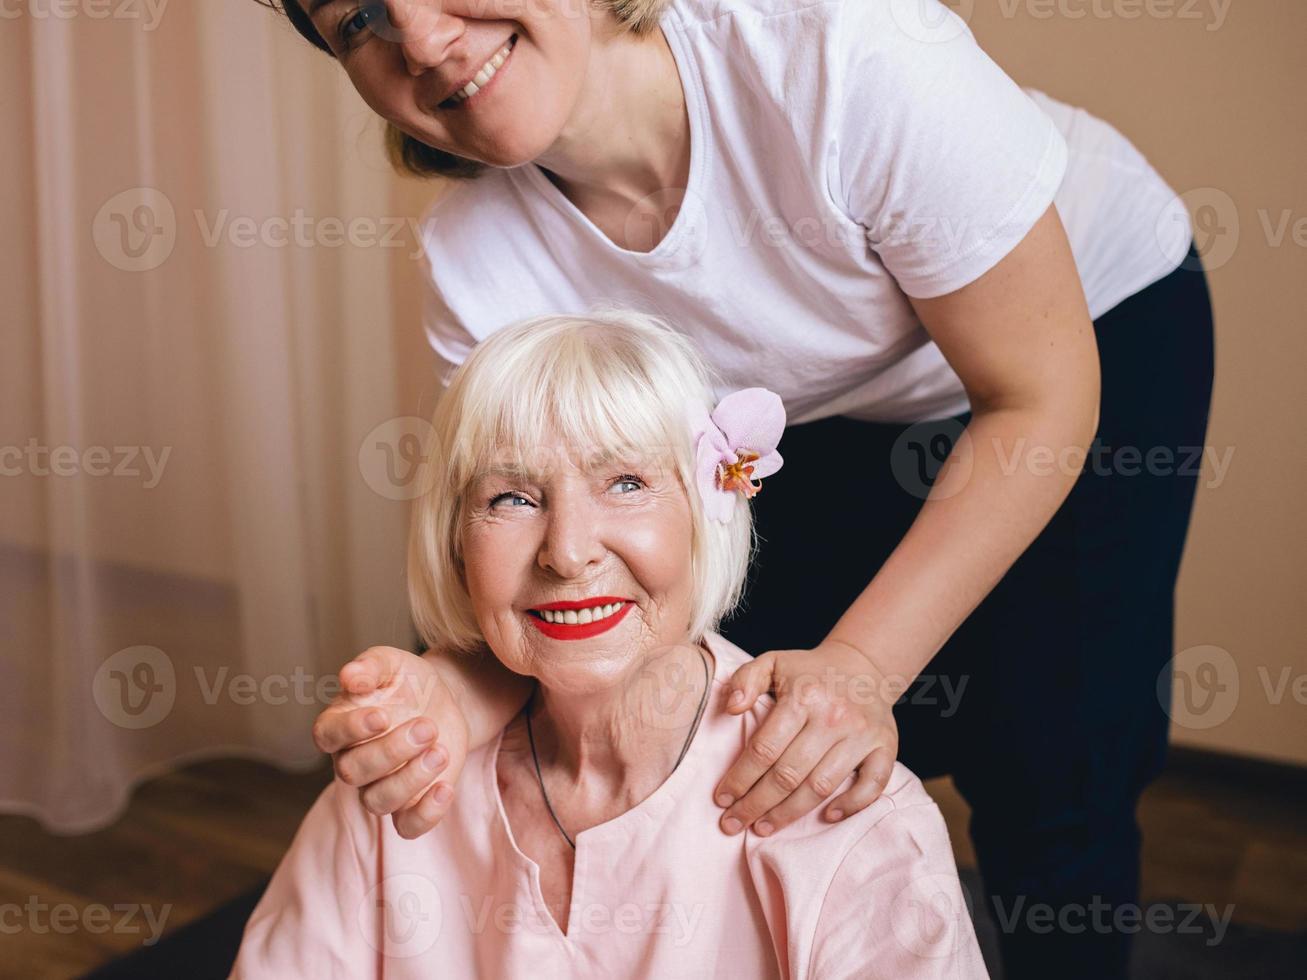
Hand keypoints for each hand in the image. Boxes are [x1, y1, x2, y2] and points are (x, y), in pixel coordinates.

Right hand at [312, 646, 469, 838]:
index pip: (327, 735)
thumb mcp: (392, 663)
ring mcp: (379, 786)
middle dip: (392, 751)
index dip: (350, 730)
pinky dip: (426, 814)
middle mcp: (352, 761)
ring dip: (410, 779)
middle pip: (353, 772)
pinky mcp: (409, 804)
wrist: (443, 701)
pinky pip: (407, 827)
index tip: (382, 716)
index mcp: (339, 725)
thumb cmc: (408, 681)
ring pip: (377, 801)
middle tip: (428, 726)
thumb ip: (370, 666)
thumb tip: (349, 676)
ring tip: (440, 750)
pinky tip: (446, 788)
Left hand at [713, 639, 898, 835]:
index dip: (740, 778)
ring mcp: (862, 734)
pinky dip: (851, 805)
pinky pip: (872, 785)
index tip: (722, 799)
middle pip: (789, 774)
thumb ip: (745, 680)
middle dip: (756, 804)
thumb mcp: (772, 663)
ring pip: (821, 786)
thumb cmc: (809, 672)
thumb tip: (731, 709)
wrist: (864, 666)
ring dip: (789, 813)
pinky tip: (827, 817)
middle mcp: (834, 717)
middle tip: (733, 823)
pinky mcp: (885, 747)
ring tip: (763, 828)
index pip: (764, 749)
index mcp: (803, 696)